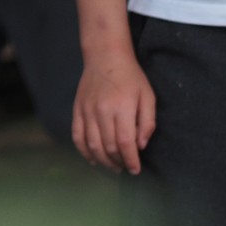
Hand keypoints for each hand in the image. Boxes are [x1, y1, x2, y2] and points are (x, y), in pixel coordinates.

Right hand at [72, 48, 155, 173]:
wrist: (105, 55)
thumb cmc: (131, 77)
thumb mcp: (148, 97)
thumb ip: (147, 123)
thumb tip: (141, 146)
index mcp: (122, 107)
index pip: (125, 143)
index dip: (131, 160)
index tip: (135, 170)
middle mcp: (102, 110)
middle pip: (108, 147)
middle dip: (119, 162)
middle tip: (126, 167)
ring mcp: (87, 110)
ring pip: (93, 145)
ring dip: (104, 161)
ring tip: (114, 166)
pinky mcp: (77, 109)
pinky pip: (77, 136)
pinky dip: (84, 152)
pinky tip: (94, 160)